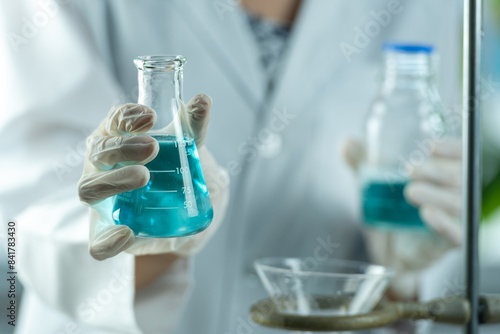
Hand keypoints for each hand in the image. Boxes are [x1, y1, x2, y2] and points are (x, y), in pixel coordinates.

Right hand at [78, 94, 229, 260]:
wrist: (185, 214)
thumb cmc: (177, 172)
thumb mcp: (188, 149)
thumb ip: (193, 126)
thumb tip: (203, 99)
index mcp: (118, 139)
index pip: (114, 122)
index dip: (126, 116)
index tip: (151, 116)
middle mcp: (102, 167)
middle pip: (98, 152)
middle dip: (122, 146)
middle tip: (151, 147)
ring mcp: (103, 201)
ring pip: (89, 189)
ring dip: (113, 181)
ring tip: (143, 177)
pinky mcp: (109, 234)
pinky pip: (98, 242)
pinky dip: (107, 239)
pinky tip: (126, 232)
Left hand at [342, 137, 461, 298]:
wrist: (388, 246)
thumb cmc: (389, 205)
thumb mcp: (373, 179)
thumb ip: (361, 160)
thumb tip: (347, 144)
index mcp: (446, 172)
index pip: (461, 154)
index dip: (451, 148)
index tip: (430, 146)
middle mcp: (457, 193)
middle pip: (461, 177)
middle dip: (437, 171)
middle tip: (411, 169)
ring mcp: (456, 218)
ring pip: (459, 203)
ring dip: (437, 195)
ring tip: (411, 192)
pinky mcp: (449, 242)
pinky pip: (457, 234)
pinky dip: (444, 223)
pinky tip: (426, 214)